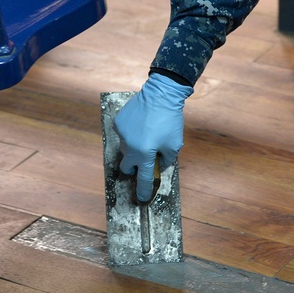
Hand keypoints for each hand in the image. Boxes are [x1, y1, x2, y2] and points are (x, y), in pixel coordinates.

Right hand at [114, 73, 192, 201]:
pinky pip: (123, 134)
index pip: (142, 178)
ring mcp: (121, 134)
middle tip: (145, 160)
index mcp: (144, 154)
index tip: (142, 198)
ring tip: (146, 135)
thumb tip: (158, 165)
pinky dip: (131, 134)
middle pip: (127, 166)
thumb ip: (166, 159)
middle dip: (134, 167)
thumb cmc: (170, 120)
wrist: (161, 94)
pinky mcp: (118, 122)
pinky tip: (141, 125)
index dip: (143, 190)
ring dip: (134, 148)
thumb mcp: (175, 144)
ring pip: (125, 149)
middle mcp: (129, 146)